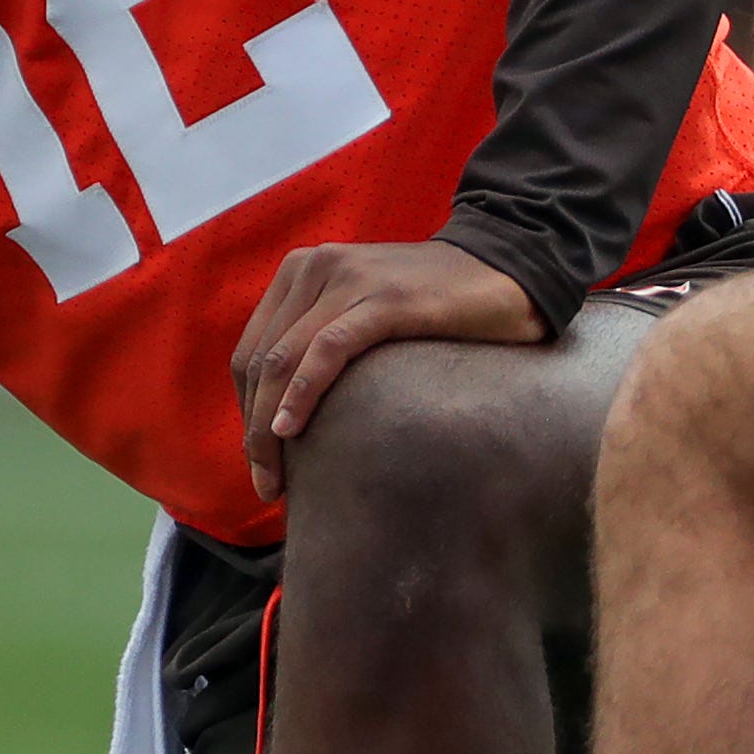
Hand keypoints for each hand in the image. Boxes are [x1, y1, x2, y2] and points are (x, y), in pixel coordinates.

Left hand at [232, 240, 543, 500]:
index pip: (251, 352)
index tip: (259, 463)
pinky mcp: (384, 299)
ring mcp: (348, 279)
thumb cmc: (438, 305)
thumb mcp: (364, 312)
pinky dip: (302, 393)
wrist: (507, 268)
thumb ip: (324, 341)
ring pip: (283, 361)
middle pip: (259, 362)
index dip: (247, 412)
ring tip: (275, 478)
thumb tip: (286, 416)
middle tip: (266, 485)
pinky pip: (328, 350)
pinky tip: (291, 432)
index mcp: (301, 272)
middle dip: (252, 431)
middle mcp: (315, 268)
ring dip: (268, 427)